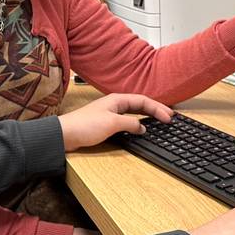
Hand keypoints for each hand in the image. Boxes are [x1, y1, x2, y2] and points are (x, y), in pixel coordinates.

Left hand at [58, 93, 172, 151]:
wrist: (65, 134)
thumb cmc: (85, 125)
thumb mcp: (111, 123)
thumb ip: (130, 124)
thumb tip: (143, 127)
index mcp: (117, 100)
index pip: (143, 101)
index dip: (157, 108)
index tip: (168, 117)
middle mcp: (115, 104)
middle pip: (140, 104)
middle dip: (155, 109)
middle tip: (169, 117)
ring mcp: (110, 113)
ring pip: (134, 112)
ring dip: (147, 115)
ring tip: (159, 120)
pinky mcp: (106, 123)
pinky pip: (127, 120)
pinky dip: (137, 123)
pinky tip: (140, 128)